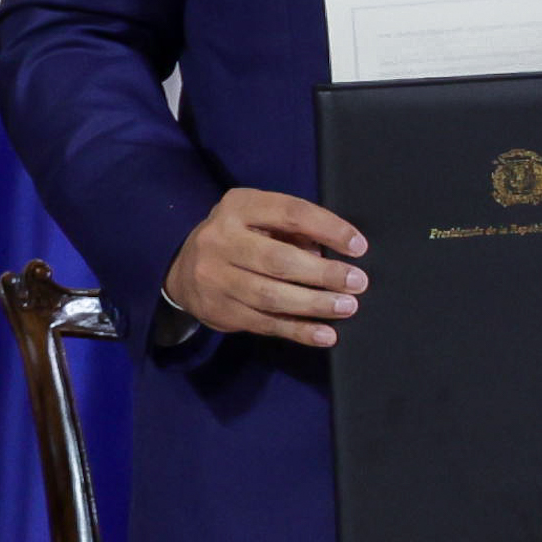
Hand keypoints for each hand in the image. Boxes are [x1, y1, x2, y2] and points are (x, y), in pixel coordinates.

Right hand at [164, 188, 367, 346]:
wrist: (183, 272)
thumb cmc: (237, 239)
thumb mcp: (258, 220)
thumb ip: (292, 232)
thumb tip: (332, 254)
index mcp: (237, 207)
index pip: (289, 212)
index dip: (327, 228)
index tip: (358, 246)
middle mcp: (221, 240)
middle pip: (278, 260)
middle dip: (323, 273)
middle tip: (356, 282)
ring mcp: (217, 278)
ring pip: (271, 296)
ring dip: (315, 303)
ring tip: (346, 307)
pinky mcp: (220, 310)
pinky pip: (265, 323)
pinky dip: (299, 331)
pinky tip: (325, 334)